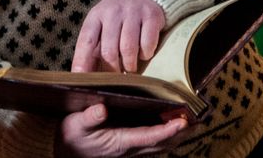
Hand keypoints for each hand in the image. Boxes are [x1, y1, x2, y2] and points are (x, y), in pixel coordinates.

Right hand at [56, 104, 186, 156]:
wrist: (63, 153)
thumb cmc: (70, 138)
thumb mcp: (75, 125)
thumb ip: (88, 118)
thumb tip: (101, 109)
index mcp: (120, 141)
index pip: (151, 137)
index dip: (168, 130)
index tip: (183, 120)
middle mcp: (130, 148)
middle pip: (163, 143)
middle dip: (182, 132)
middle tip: (200, 119)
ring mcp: (131, 149)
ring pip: (161, 144)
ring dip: (177, 134)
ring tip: (193, 121)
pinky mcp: (129, 146)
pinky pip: (154, 142)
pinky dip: (167, 134)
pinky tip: (173, 124)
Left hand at [72, 0, 165, 73]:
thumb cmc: (117, 18)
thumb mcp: (101, 27)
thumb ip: (92, 50)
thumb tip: (83, 77)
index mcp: (96, 16)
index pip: (86, 41)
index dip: (82, 62)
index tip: (82, 79)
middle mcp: (113, 12)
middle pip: (109, 50)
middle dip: (112, 70)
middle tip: (116, 77)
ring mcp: (133, 12)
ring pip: (128, 49)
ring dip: (129, 65)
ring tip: (130, 68)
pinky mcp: (151, 16)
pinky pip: (147, 44)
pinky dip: (145, 54)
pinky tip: (143, 53)